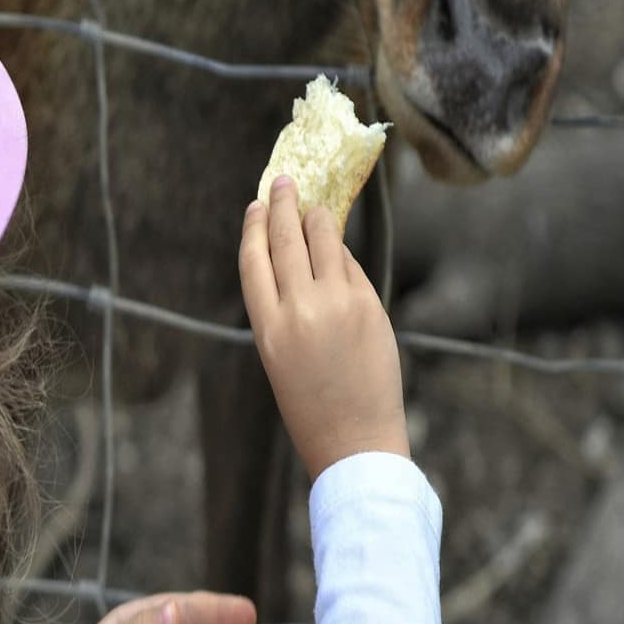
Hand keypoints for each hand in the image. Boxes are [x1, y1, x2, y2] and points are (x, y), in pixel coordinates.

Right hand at [240, 174, 408, 479]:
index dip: (253, 226)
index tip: (255, 205)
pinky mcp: (369, 304)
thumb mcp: (279, 359)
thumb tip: (295, 258)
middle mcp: (299, 308)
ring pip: (323, 239)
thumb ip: (282, 310)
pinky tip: (336, 248)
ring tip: (313, 207)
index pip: (253, 259)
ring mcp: (338, 303)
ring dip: (316, 217)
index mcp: (267, 328)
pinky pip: (350, 265)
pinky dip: (341, 253)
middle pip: (285, 239)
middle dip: (282, 204)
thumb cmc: (312, 408)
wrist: (356, 441)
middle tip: (283, 182)